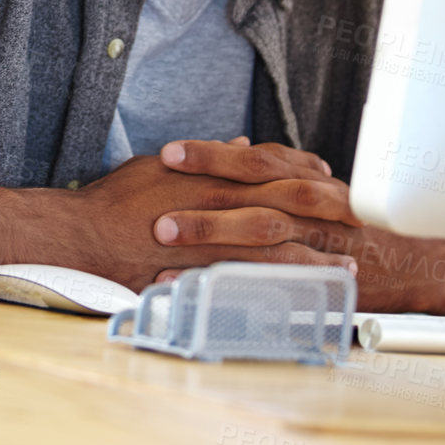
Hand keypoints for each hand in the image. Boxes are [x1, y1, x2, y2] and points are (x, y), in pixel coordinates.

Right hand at [71, 138, 358, 290]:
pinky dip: (288, 289)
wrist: (85, 234)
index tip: (331, 181)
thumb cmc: (118, 200)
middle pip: (290, 204)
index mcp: (215, 173)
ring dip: (319, 256)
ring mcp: (217, 239)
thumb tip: (238, 144)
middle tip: (359, 226)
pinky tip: (308, 300)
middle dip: (328, 215)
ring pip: (282, 245)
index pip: (274, 168)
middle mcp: (222, 202)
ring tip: (347, 269)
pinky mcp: (208, 273)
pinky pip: (258, 281)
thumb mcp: (162, 166)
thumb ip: (207, 156)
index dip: (308, 174)